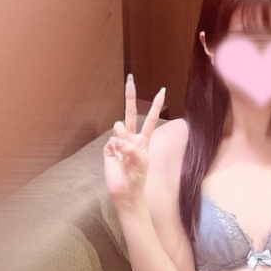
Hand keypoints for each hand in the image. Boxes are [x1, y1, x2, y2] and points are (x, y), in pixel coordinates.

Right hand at [103, 75, 165, 202]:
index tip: (162, 90)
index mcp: (143, 141)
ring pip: (119, 126)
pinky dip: (115, 147)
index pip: (150, 119)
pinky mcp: (109, 149)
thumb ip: (133, 147)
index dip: (155, 105)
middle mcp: (131, 139)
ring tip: (124, 153)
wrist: (126, 192)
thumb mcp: (143, 161)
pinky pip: (112, 141)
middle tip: (130, 78)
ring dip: (123, 136)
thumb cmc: (138, 178)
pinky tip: (117, 158)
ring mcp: (119, 143)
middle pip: (130, 113)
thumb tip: (118, 138)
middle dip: (130, 96)